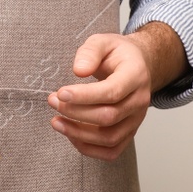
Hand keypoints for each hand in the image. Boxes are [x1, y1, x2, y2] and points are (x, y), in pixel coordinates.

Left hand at [46, 33, 153, 160]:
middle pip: (108, 117)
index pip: (112, 92)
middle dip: (75, 112)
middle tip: (53, 101)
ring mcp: (136, 120)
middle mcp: (139, 101)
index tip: (60, 93)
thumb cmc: (117, 54)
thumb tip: (78, 71)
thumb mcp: (104, 41)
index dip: (84, 96)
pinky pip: (112, 150)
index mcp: (135, 75)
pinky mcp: (129, 132)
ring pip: (109, 138)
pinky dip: (89, 148)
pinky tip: (71, 134)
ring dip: (78, 133)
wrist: (137, 65)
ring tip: (56, 121)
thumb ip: (90, 52)